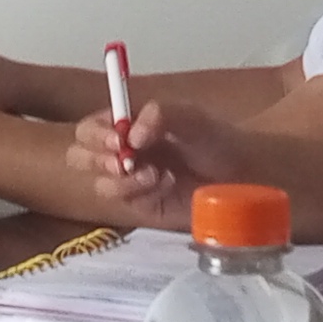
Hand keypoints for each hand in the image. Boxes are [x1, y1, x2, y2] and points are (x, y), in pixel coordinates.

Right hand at [66, 100, 233, 229]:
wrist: (242, 173)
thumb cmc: (215, 139)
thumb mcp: (191, 117)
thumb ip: (160, 115)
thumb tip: (131, 135)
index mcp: (126, 126)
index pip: (90, 128)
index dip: (95, 132)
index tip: (116, 138)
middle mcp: (122, 153)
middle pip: (80, 156)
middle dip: (95, 158)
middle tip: (121, 160)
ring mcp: (130, 182)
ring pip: (101, 184)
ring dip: (123, 179)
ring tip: (155, 174)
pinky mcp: (142, 206)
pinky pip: (127, 202)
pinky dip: (144, 193)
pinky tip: (167, 184)